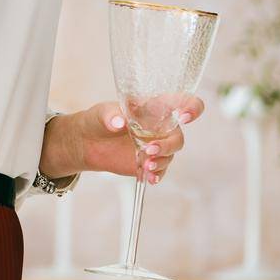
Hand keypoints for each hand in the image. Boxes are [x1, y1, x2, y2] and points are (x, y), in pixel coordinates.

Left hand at [46, 96, 205, 184]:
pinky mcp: (150, 161)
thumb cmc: (98, 120)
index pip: (181, 102)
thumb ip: (111, 115)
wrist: (88, 143)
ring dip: (161, 161)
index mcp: (154, 107)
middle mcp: (159, 126)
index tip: (185, 116)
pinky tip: (149, 178)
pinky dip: (157, 174)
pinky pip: (161, 169)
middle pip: (177, 136)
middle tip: (148, 150)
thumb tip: (119, 122)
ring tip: (144, 165)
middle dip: (167, 145)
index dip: (191, 106)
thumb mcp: (101, 113)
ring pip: (171, 154)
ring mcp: (156, 144)